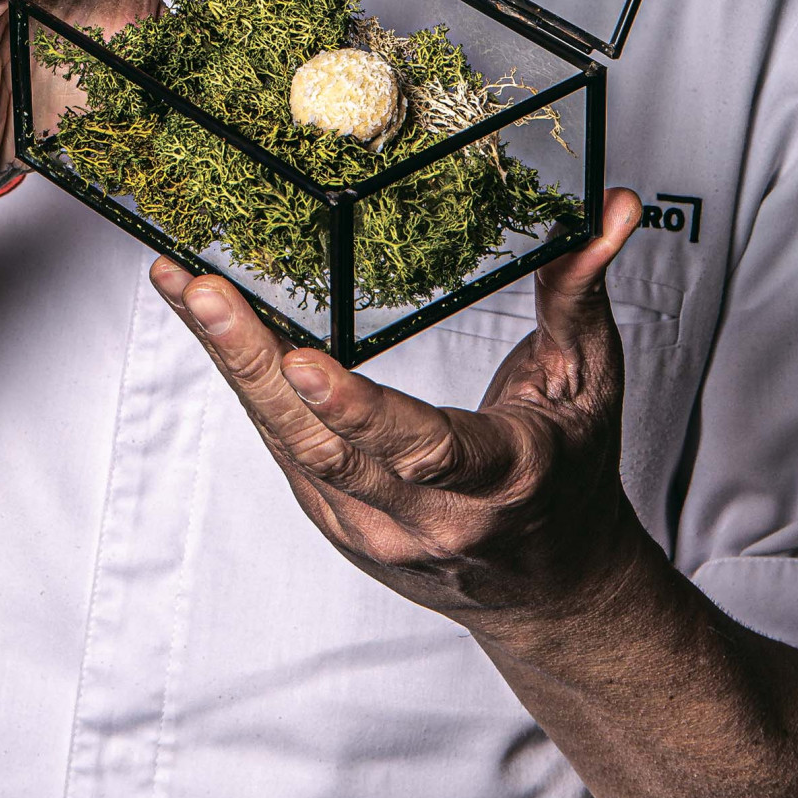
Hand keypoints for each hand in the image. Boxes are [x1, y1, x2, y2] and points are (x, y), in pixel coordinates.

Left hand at [151, 188, 645, 637]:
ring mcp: (367, 526)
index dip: (360, 412)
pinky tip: (201, 320)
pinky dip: (236, 380)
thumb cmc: (570, 474)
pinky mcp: (329, 518)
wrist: (549, 589)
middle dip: (256, 365)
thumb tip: (614, 208)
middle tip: (206, 293)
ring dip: (228, 363)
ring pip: (285, 443)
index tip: (305, 361)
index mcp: (501, 481)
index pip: (425, 450)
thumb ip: (584, 291)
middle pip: (325, 446)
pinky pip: (276, 443)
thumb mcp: (589, 384)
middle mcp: (425, 517)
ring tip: (184, 287)